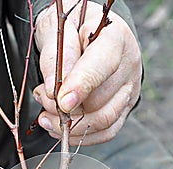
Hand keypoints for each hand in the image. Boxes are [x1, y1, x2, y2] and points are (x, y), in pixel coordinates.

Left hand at [33, 1, 141, 145]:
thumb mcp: (58, 28)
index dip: (81, 86)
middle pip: (100, 101)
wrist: (89, 34)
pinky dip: (80, 136)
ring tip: (47, 116)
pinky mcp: (124, 108)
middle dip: (65, 109)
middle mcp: (128, 65)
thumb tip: (53, 91)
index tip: (61, 101)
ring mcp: (129, 89)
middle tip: (42, 98)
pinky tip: (60, 129)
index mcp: (115, 37)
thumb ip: (54, 56)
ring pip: (103, 121)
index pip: (103, 65)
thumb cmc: (73, 29)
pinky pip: (106, 132)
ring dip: (70, 127)